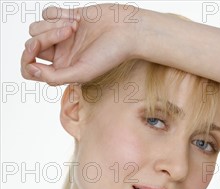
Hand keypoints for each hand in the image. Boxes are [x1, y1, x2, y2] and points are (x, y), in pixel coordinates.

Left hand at [21, 3, 141, 84]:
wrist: (126, 31)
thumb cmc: (110, 55)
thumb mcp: (82, 73)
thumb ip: (55, 77)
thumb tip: (31, 70)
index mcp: (62, 70)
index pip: (30, 69)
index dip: (26, 59)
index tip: (35, 50)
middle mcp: (60, 54)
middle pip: (32, 45)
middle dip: (45, 37)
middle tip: (68, 33)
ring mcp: (61, 36)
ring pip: (37, 27)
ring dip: (53, 24)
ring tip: (75, 27)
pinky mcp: (65, 17)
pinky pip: (47, 13)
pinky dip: (58, 14)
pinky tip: (75, 18)